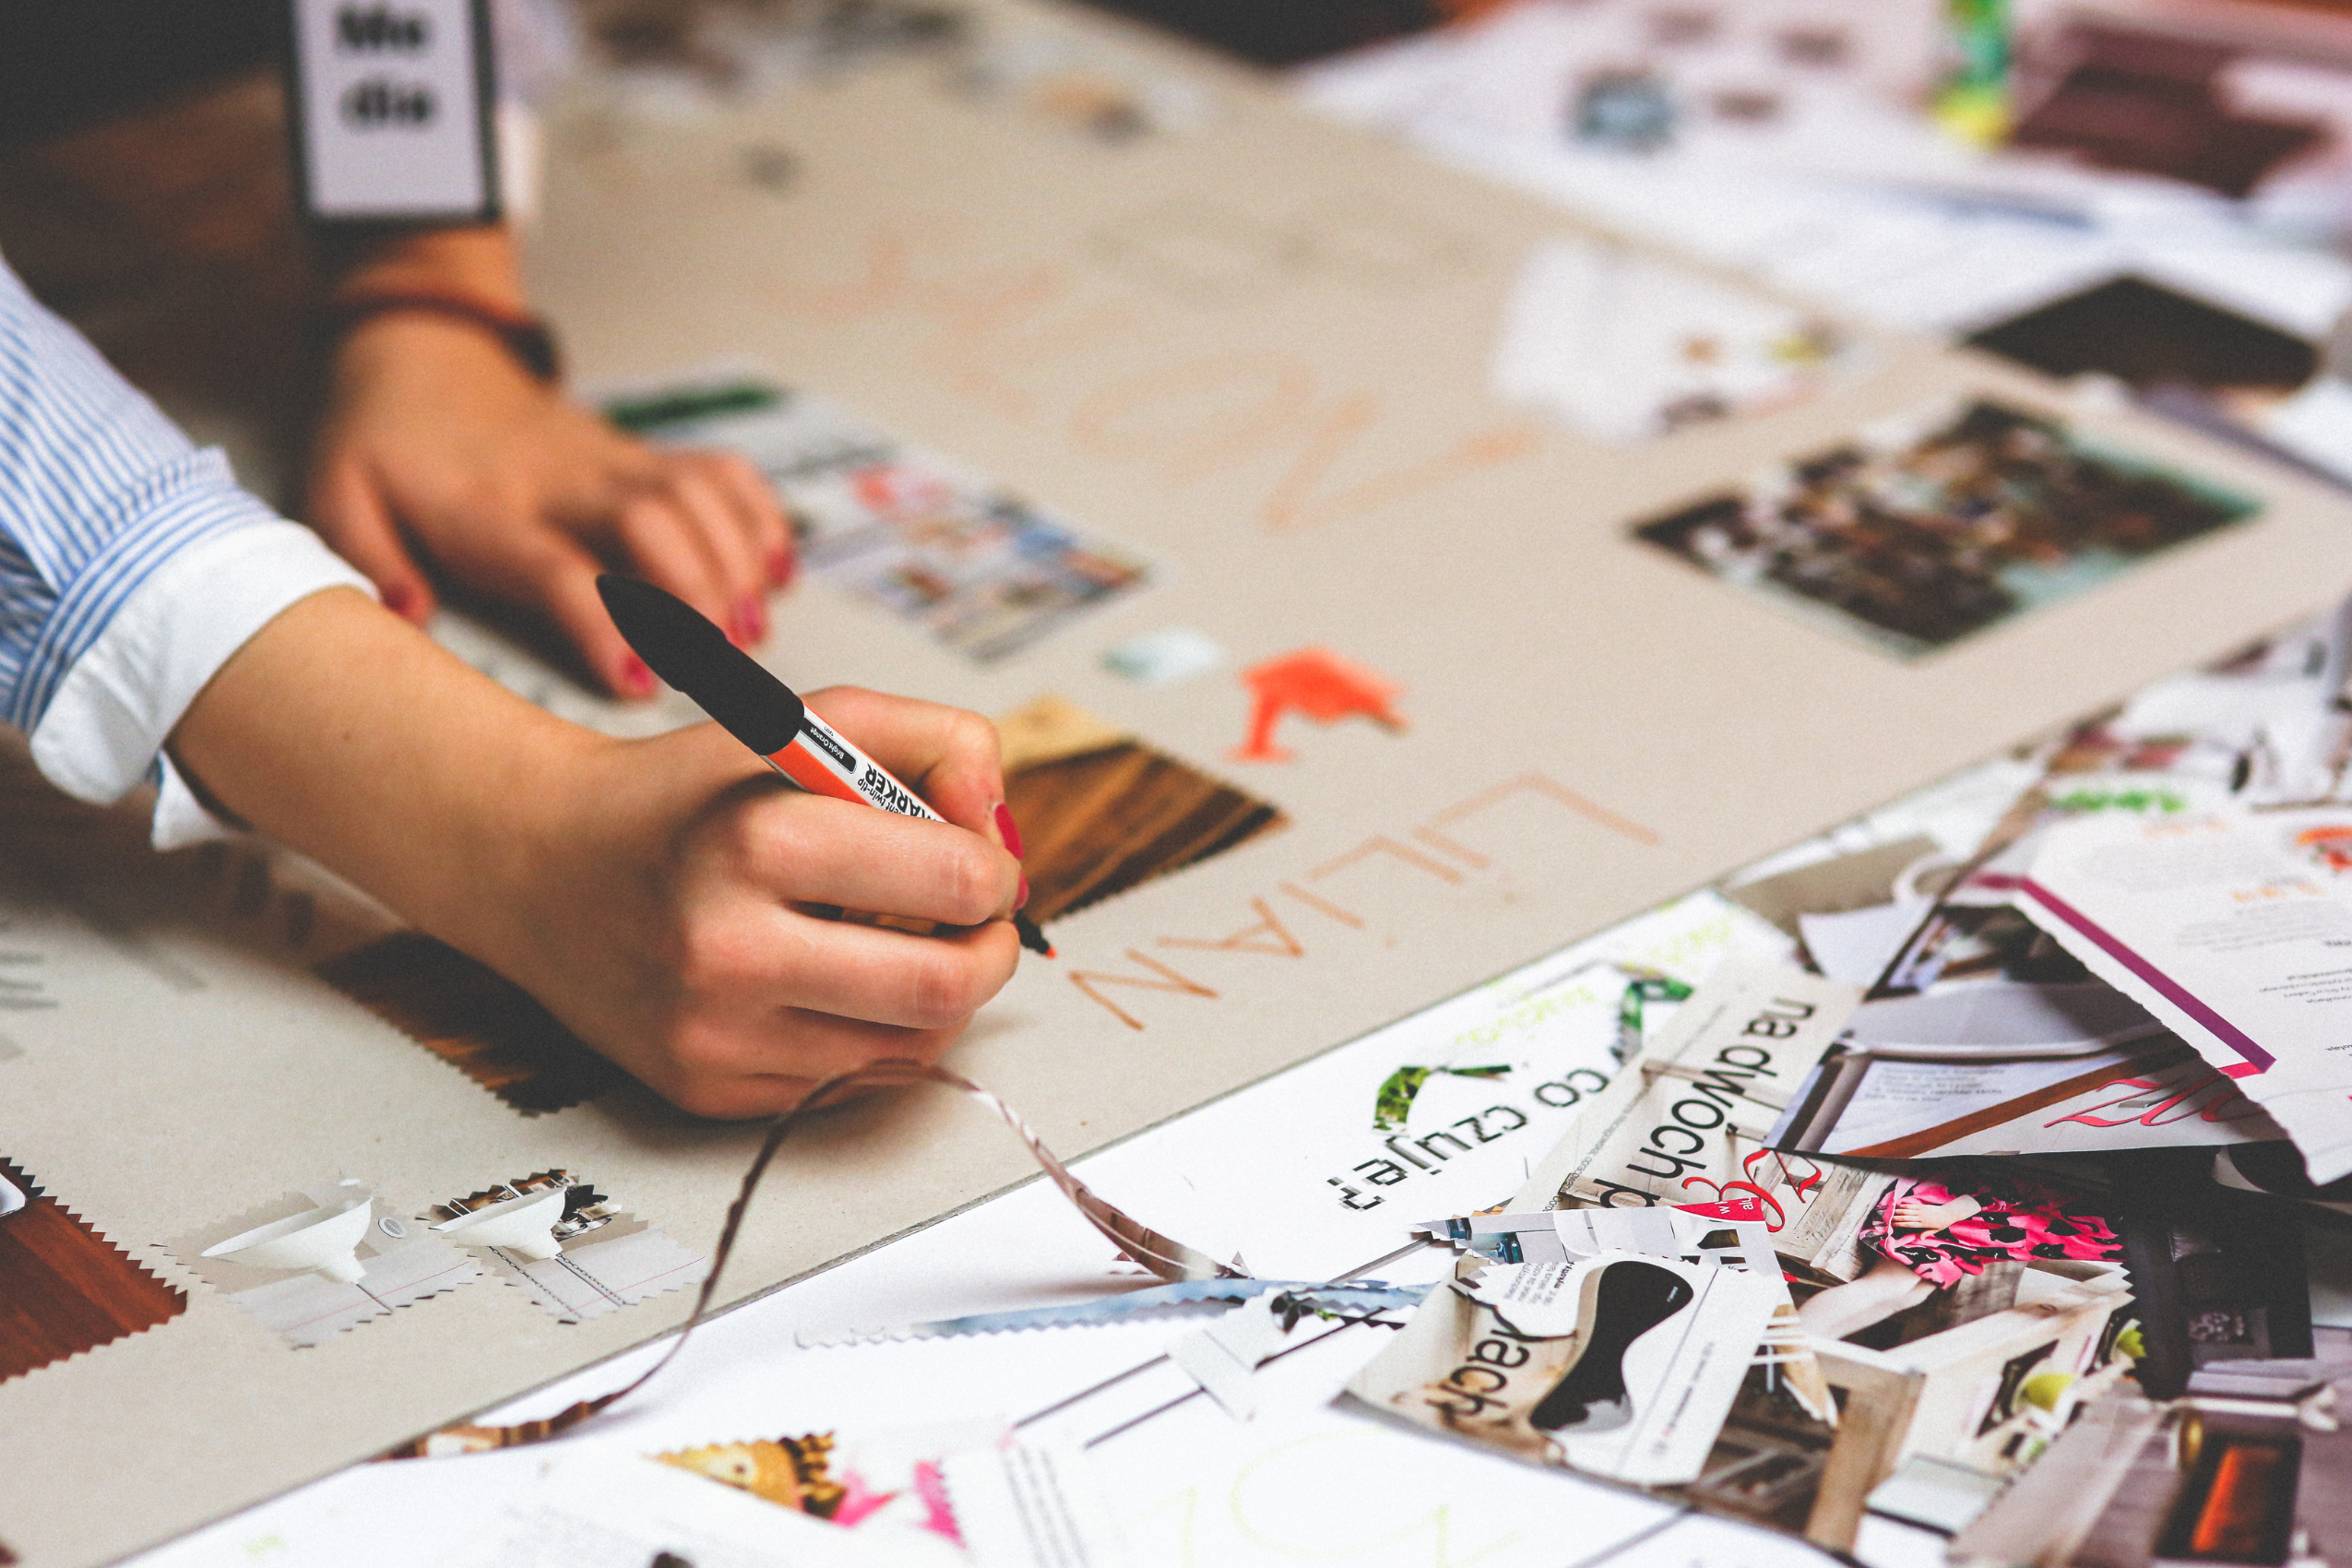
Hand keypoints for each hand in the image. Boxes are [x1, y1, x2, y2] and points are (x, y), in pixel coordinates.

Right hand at [172, 596, 1024, 1118]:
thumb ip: (932, 741)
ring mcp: (714, 1034)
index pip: (954, 881)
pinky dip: (876, 1037)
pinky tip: (847, 985)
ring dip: (939, 999)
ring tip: (908, 945)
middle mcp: (729, 950)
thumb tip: (1000, 828)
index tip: (981, 859)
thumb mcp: (806, 722)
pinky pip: (848, 1084)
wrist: (539, 865)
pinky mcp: (707, 1090)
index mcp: (757, 840)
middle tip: (980, 923)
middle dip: (991, 951)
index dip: (994, 868)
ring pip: (908, 1050)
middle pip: (943, 988)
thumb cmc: (689, 794)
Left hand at [306, 313, 792, 696]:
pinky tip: (775, 572)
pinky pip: (721, 471)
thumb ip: (367, 559)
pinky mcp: (643, 452)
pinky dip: (761, 518)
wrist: (426, 353)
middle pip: (651, 522)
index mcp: (486, 506)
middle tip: (720, 663)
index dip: (604, 622)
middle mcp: (562, 479)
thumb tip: (408, 613)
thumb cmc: (387, 445)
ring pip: (697, 495)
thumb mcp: (340, 498)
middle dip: (697, 593)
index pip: (556, 564)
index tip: (638, 681)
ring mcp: (612, 459)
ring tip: (751, 631)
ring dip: (737, 562)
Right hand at [1890, 1194, 1982, 1232]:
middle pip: (1906, 1217)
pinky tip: (1899, 1206)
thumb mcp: (1935, 1231)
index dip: (1900, 1224)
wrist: (1948, 1213)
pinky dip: (1904, 1206)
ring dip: (1898, 1211)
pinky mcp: (1922, 1206)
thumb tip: (1918, 1238)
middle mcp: (1921, 1217)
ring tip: (1891, 1212)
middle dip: (1896, 1218)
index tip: (1893, 1224)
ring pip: (1907, 1211)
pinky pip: (1911, 1206)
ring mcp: (1921, 1210)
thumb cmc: (1942, 1223)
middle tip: (1888, 1219)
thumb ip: (1926, 1233)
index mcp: (1923, 1224)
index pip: (1909, 1224)